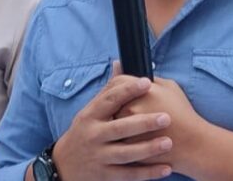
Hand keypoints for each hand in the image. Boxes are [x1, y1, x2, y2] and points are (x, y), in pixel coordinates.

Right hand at [52, 70, 172, 180]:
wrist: (64, 165)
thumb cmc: (85, 130)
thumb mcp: (91, 110)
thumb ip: (109, 91)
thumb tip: (120, 63)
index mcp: (91, 115)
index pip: (109, 100)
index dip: (128, 90)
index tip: (146, 83)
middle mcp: (94, 135)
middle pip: (120, 128)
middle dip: (143, 123)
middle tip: (166, 117)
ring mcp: (99, 157)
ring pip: (125, 154)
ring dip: (148, 149)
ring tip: (168, 142)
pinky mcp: (105, 176)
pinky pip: (129, 175)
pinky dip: (148, 173)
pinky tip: (165, 167)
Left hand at [116, 77, 207, 174]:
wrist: (192, 144)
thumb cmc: (182, 113)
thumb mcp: (169, 87)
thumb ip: (149, 78)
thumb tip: (129, 68)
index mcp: (141, 92)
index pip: (118, 81)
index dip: (120, 83)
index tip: (125, 88)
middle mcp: (130, 109)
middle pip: (112, 100)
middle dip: (118, 101)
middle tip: (128, 105)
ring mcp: (126, 130)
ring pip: (111, 120)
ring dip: (116, 118)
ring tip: (129, 120)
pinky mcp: (126, 148)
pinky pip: (115, 138)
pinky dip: (121, 135)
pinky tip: (132, 134)